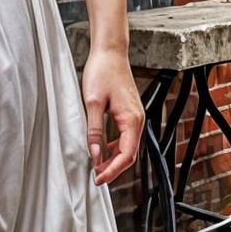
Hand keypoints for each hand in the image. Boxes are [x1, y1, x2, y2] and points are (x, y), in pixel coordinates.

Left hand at [81, 46, 142, 185]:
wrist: (110, 52)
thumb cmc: (102, 72)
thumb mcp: (92, 102)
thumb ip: (94, 131)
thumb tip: (95, 155)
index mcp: (132, 120)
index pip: (126, 155)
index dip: (113, 171)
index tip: (99, 179)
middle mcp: (138, 120)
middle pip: (129, 154)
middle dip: (114, 168)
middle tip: (97, 178)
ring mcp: (135, 116)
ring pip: (128, 146)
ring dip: (114, 159)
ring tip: (98, 167)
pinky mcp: (129, 112)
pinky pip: (125, 136)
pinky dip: (115, 147)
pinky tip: (103, 149)